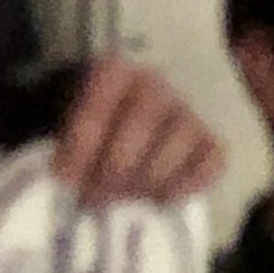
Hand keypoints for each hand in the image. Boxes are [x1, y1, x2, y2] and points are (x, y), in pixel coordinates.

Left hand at [53, 56, 223, 205]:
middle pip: (140, 124)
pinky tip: (164, 199)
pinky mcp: (206, 141)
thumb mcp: (61, 126)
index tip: (65, 176)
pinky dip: (192, 181)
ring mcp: (184, 112)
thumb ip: (65, 146)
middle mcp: (152, 85)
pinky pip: (211, 158)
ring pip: (178, 141)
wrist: (112, 131)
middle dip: (114, 167)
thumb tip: (64, 178)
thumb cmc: (85, 129)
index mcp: (112, 73)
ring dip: (148, 177)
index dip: (82, 141)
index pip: (100, 101)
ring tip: (124, 199)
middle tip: (95, 197)